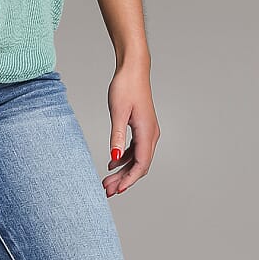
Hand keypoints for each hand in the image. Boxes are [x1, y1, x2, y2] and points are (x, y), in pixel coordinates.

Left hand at [102, 59, 159, 195]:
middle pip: (139, 165)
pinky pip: (135, 149)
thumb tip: (114, 159)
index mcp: (147, 133)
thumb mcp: (118, 112)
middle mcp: (151, 135)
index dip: (129, 180)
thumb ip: (117, 136)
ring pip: (137, 158)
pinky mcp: (142, 127)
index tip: (117, 190)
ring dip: (123, 170)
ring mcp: (148, 131)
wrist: (133, 69)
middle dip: (124, 179)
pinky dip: (124, 158)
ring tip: (107, 180)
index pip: (141, 165)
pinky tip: (112, 162)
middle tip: (107, 189)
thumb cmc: (126, 86)